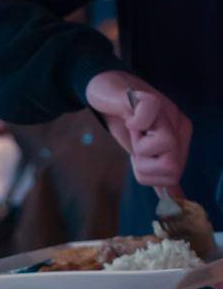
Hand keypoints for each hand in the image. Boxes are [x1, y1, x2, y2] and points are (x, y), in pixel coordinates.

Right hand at [85, 69, 191, 187]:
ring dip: (137, 145)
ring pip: (161, 147)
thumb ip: (158, 172)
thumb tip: (173, 198)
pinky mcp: (148, 98)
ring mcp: (166, 110)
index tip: (139, 154)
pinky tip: (129, 117)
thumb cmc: (124, 121)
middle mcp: (178, 124)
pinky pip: (147, 117)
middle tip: (136, 145)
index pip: (172, 176)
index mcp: (180, 137)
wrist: (107, 89)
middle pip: (171, 168)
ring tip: (133, 130)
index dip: (149, 172)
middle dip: (144, 164)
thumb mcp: (144, 152)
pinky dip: (134, 123)